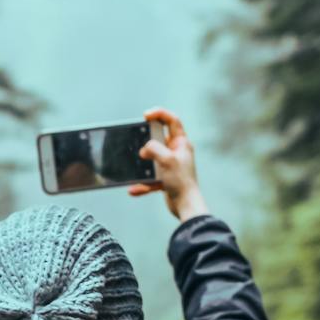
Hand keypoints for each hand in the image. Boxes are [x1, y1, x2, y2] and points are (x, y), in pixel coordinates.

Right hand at [130, 106, 209, 222]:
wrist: (186, 205)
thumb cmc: (181, 181)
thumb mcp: (166, 159)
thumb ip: (153, 149)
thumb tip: (144, 150)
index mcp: (181, 143)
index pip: (172, 121)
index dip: (160, 114)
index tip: (146, 115)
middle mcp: (177, 152)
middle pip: (159, 140)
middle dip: (147, 143)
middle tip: (140, 144)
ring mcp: (171, 166)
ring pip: (152, 160)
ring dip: (144, 166)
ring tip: (138, 168)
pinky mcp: (166, 179)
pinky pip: (150, 178)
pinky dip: (143, 184)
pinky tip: (134, 189)